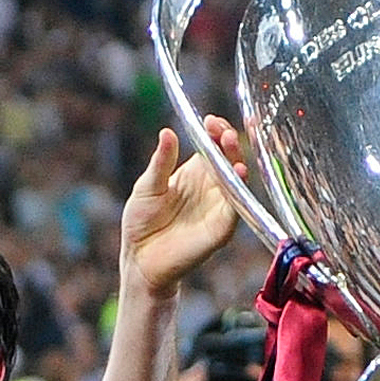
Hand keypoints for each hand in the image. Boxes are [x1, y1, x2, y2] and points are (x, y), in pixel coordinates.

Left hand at [120, 119, 244, 296]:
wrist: (140, 259)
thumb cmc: (142, 222)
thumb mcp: (148, 185)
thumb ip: (161, 162)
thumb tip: (167, 132)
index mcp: (195, 173)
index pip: (213, 148)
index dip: (216, 133)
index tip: (211, 121)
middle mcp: (212, 188)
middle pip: (229, 160)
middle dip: (229, 142)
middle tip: (222, 130)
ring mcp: (219, 207)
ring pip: (236, 180)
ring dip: (236, 159)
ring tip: (230, 141)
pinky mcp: (221, 227)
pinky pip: (236, 206)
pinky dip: (240, 190)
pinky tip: (239, 172)